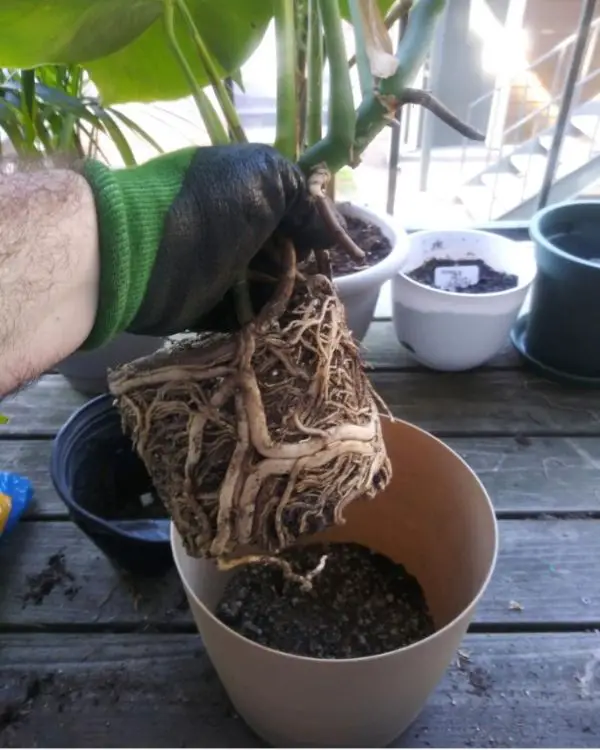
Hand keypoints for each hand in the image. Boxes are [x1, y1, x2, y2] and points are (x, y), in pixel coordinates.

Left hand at [82, 144, 331, 347]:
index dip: (317, 233)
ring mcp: (215, 269)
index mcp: (244, 194)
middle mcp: (231, 230)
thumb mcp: (265, 178)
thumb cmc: (206, 209)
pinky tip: (285, 328)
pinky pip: (240, 317)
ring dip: (288, 299)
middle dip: (305, 271)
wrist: (137, 252)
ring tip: (311, 312)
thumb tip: (329, 230)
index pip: (291, 213)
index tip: (338, 255)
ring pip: (264, 288)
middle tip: (324, 288)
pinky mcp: (202, 305)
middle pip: (281, 254)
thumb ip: (303, 197)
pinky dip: (262, 323)